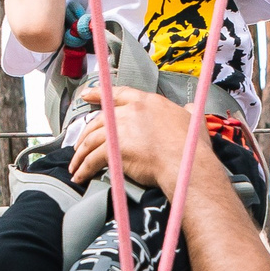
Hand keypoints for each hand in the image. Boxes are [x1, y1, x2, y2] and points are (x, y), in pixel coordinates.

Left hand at [67, 86, 198, 191]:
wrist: (185, 164)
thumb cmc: (191, 147)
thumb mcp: (194, 119)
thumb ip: (187, 111)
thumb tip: (189, 108)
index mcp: (148, 102)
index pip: (118, 94)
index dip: (99, 94)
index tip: (86, 95)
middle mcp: (131, 111)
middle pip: (100, 119)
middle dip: (85, 133)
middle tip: (78, 145)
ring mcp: (120, 129)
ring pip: (91, 140)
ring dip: (81, 155)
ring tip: (76, 167)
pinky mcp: (114, 148)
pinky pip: (92, 159)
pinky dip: (84, 168)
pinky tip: (81, 176)